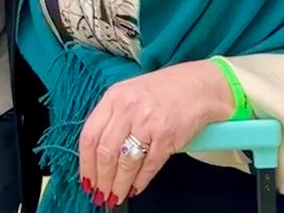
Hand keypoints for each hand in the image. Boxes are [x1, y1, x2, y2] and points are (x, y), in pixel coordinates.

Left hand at [79, 61, 232, 204]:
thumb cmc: (162, 91)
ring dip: (119, 186)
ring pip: (125, 163)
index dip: (85, 163)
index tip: (86, 180)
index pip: (90, 135)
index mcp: (114, 96)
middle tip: (100, 195)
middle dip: (101, 179)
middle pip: (105, 152)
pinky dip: (139, 182)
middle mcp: (128, 108)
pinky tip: (135, 188)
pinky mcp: (166, 136)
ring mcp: (147, 122)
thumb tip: (97, 155)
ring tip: (116, 197)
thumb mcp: (130, 94)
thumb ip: (113, 118)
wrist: (197, 86)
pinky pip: (148, 166)